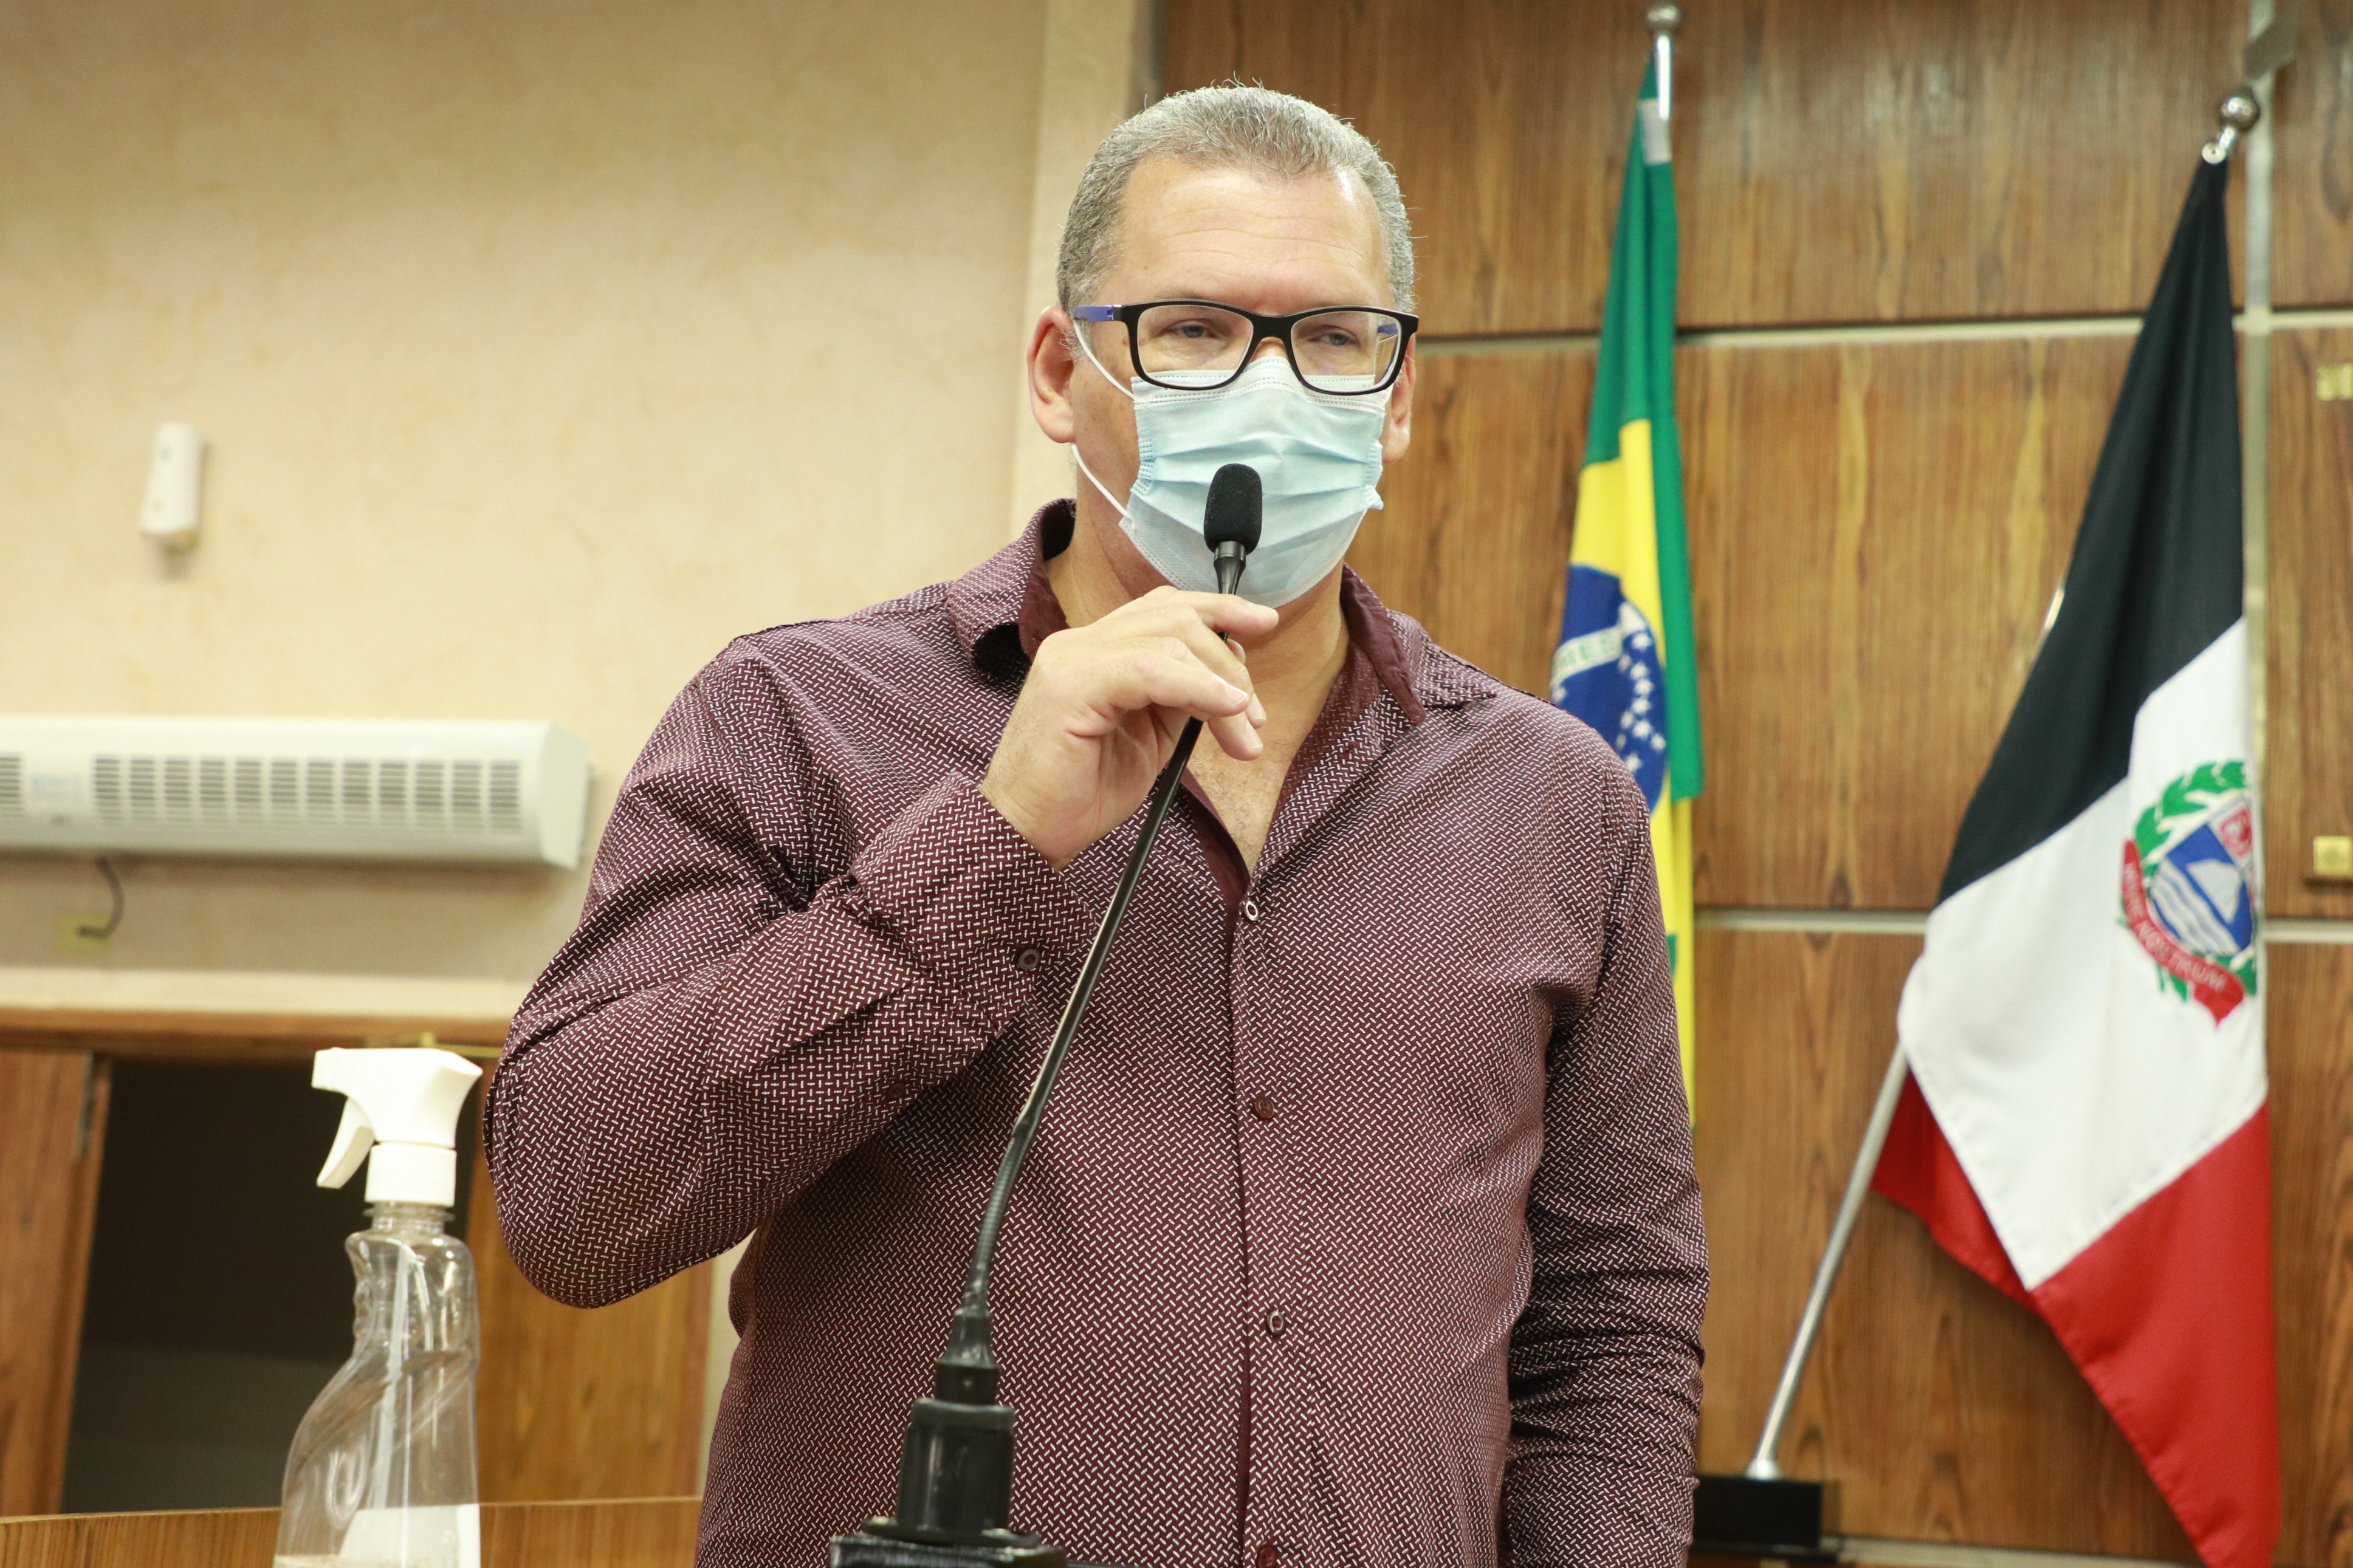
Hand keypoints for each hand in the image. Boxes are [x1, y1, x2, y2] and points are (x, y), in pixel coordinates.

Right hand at [981, 587, 1277, 869]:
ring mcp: (1070, 659)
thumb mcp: (1149, 737)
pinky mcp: (1070, 686)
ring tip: (1243, 733)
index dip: (1218, 610)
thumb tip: (1229, 682)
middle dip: (1230, 661)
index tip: (1263, 625)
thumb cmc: (1080, 794)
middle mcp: (1079, 644)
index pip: (1163, 607)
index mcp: (1094, 650)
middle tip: (1255, 716)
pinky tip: (1225, 709)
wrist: (1026, 833)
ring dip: (1222, 684)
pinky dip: (1197, 686)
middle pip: (1175, 617)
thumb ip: (1180, 699)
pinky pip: (1149, 669)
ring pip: (1169, 639)